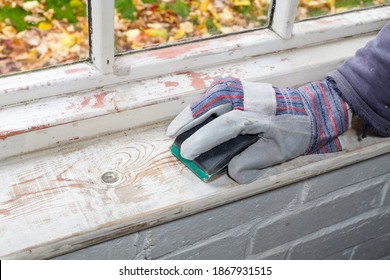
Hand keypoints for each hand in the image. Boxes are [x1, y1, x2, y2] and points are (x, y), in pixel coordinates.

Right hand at [167, 76, 351, 183]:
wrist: (309, 109)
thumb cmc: (294, 132)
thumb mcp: (278, 153)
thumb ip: (254, 162)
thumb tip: (231, 171)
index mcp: (256, 116)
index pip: (223, 127)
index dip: (201, 139)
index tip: (186, 153)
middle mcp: (246, 98)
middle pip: (210, 105)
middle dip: (187, 120)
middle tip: (171, 134)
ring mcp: (243, 88)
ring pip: (209, 95)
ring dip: (192, 110)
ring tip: (178, 124)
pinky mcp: (241, 85)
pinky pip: (215, 91)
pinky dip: (202, 102)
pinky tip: (196, 112)